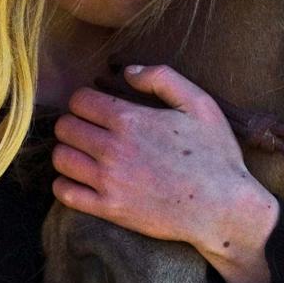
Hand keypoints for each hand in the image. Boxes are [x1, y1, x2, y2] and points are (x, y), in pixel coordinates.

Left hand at [50, 65, 279, 282]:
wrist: (223, 208)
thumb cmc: (215, 155)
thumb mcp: (199, 104)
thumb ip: (162, 78)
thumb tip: (128, 72)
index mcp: (130, 120)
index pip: (79, 100)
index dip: (85, 100)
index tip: (96, 108)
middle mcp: (113, 149)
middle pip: (65, 127)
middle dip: (74, 123)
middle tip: (89, 130)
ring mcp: (108, 181)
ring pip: (60, 158)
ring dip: (68, 152)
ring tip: (84, 154)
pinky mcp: (109, 210)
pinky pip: (65, 193)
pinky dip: (65, 184)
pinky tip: (81, 180)